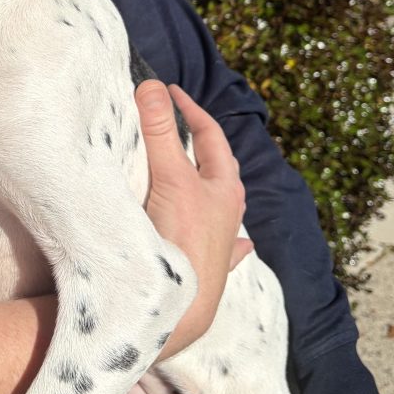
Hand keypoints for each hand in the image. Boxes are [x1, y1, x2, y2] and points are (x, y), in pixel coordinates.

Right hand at [135, 80, 250, 356]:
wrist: (181, 307)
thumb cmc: (181, 239)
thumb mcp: (171, 179)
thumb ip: (160, 133)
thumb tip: (151, 85)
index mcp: (225, 189)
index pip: (210, 136)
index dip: (190, 110)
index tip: (168, 92)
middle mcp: (227, 214)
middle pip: (217, 169)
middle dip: (199, 146)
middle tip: (176, 126)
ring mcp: (218, 243)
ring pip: (218, 206)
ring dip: (207, 185)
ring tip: (198, 172)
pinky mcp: (206, 268)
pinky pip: (224, 247)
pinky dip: (229, 238)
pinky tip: (242, 244)